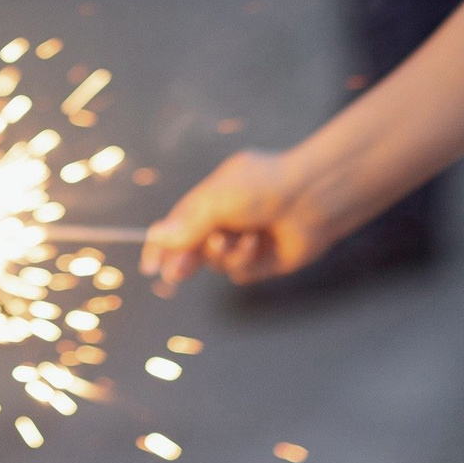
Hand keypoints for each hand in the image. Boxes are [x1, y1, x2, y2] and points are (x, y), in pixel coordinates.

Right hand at [140, 148, 334, 293]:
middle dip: (185, 260)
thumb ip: (187, 224)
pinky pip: (239, 272)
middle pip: (192, 249)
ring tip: (245, 238)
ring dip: (225, 254)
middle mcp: (225, 221)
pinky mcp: (261, 261)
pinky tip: (261, 244)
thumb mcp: (217, 200)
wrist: (314, 199)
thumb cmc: (265, 188)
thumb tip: (154, 236)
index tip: (149, 265)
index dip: (161, 245)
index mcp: (210, 199)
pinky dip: (246, 261)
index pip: (177, 225)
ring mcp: (242, 241)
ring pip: (216, 263)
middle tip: (176, 274)